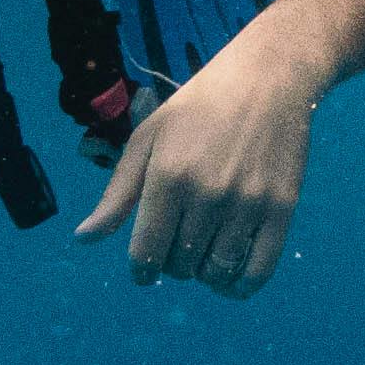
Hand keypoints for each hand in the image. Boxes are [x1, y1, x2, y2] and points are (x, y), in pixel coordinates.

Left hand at [74, 38, 319, 296]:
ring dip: (203, 274)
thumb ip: (117, 195)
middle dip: (172, 265)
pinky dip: (240, 286)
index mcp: (168, 176)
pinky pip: (258, 270)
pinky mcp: (282, 209)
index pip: (146, 253)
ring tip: (201, 254)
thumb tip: (82, 240)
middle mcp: (207, 193)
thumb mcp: (147, 140)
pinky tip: (229, 278)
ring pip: (216, 272)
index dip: (140, 271)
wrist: (267, 78)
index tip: (144, 268)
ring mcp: (248, 203)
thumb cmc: (198, 108)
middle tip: (177, 244)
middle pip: (181, 266)